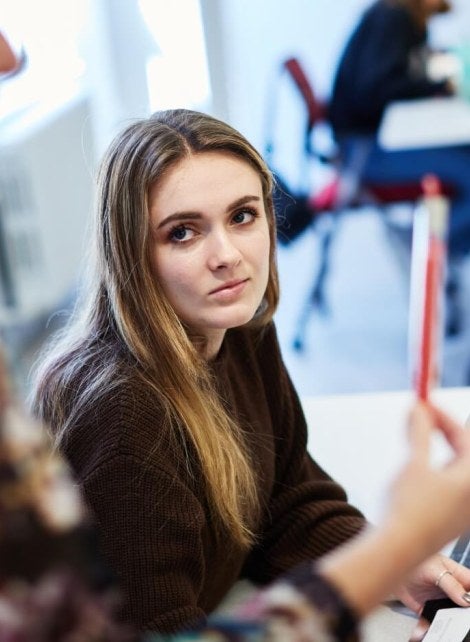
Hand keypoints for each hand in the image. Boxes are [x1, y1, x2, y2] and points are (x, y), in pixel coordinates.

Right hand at [388, 402, 469, 612]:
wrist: (396, 551)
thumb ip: (419, 432)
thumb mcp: (413, 463)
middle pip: (463, 452)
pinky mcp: (449, 520)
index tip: (424, 403)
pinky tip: (413, 468)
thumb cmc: (407, 508)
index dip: (443, 416)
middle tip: (419, 416)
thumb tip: (420, 408)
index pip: (464, 437)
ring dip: (436, 448)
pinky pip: (447, 485)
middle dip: (441, 431)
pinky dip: (433, 468)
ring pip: (454, 468)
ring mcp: (462, 510)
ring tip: (412, 438)